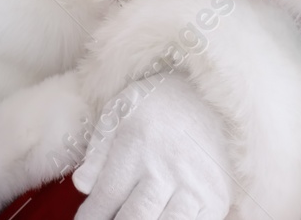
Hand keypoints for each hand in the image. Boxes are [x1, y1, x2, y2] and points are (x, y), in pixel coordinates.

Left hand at [72, 74, 233, 219]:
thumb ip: (98, 151)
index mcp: (136, 145)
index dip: (91, 218)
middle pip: (134, 218)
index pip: (105, 199)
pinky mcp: (217, 197)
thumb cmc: (156, 104)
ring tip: (139, 216)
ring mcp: (195, 185)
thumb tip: (83, 186)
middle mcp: (166, 167)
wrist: (210, 94)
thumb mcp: (119, 112)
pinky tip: (163, 216)